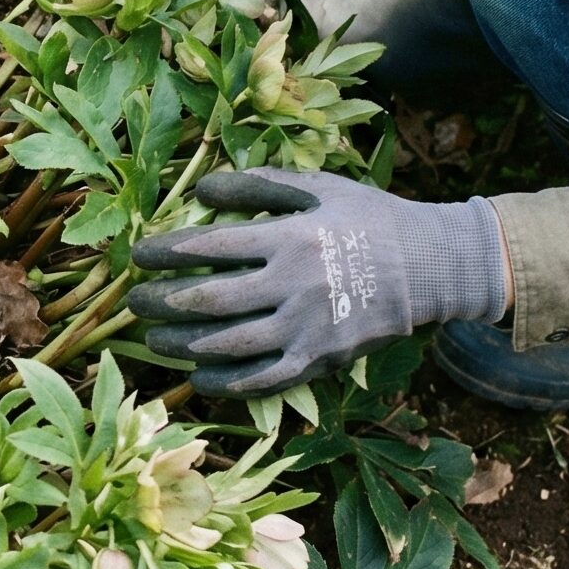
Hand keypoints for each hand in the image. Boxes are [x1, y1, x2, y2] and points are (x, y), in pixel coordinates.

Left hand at [127, 169, 510, 396]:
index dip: (164, 253)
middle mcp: (293, 286)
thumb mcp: (318, 187)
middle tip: (135, 302)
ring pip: (228, 345)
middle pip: (208, 300)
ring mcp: (306, 328)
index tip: (138, 256)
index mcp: (289, 238)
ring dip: (182, 344)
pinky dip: (225, 383)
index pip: (208, 248)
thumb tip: (202, 186)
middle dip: (161, 303)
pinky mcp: (320, 360)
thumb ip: (257, 184)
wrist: (433, 266)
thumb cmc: (369, 219)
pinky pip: (263, 380)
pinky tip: (197, 378)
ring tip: (154, 338)